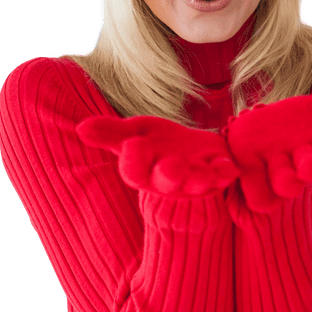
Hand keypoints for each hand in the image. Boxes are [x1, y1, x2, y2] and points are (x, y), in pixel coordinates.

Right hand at [77, 115, 239, 195]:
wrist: (193, 150)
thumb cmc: (158, 144)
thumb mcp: (134, 133)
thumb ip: (110, 133)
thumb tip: (81, 128)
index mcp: (145, 172)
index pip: (134, 173)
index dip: (133, 161)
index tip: (133, 142)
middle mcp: (170, 181)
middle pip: (167, 182)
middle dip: (170, 174)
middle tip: (171, 165)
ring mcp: (196, 180)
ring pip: (198, 182)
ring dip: (201, 177)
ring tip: (202, 171)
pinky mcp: (220, 173)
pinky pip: (226, 175)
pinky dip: (228, 171)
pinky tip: (229, 165)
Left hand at [221, 94, 311, 212]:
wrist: (256, 133)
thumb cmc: (297, 125)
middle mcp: (305, 166)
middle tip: (309, 160)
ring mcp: (278, 175)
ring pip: (287, 185)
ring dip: (284, 174)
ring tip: (275, 158)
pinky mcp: (253, 182)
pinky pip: (259, 199)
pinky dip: (252, 188)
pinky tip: (243, 172)